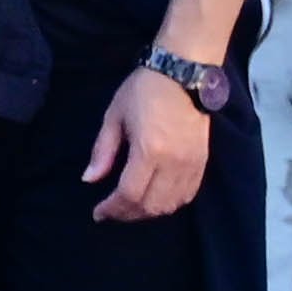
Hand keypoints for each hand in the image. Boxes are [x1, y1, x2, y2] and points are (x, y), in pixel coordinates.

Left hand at [85, 60, 212, 222]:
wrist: (183, 76)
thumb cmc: (143, 91)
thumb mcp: (114, 116)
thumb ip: (103, 151)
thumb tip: (89, 179)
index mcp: (149, 150)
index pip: (130, 194)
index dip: (112, 209)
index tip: (98, 213)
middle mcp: (173, 163)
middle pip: (151, 205)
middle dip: (128, 214)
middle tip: (111, 212)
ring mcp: (192, 166)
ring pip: (170, 205)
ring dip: (148, 212)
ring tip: (130, 208)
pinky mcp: (202, 164)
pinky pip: (187, 196)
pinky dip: (169, 205)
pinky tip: (154, 200)